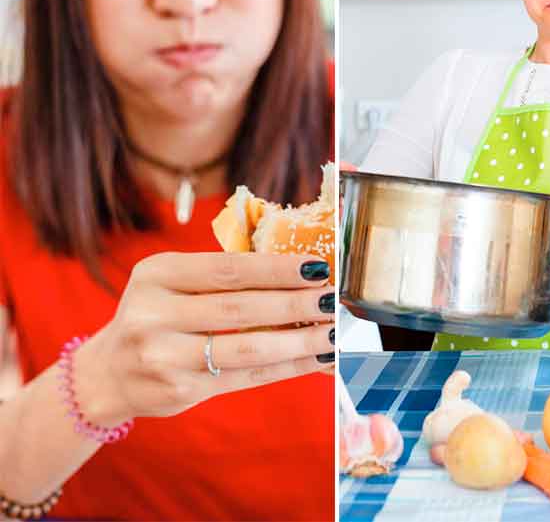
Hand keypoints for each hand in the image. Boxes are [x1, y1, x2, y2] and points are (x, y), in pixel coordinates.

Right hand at [75, 252, 334, 427]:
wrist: (108, 373)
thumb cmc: (157, 315)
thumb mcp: (172, 282)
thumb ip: (224, 276)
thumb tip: (302, 272)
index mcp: (156, 275)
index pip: (228, 269)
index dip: (277, 269)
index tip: (318, 267)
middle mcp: (153, 316)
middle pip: (240, 309)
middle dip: (295, 305)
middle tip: (333, 299)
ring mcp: (163, 358)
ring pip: (247, 349)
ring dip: (299, 341)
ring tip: (332, 332)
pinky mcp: (180, 392)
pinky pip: (246, 377)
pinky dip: (287, 367)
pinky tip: (315, 358)